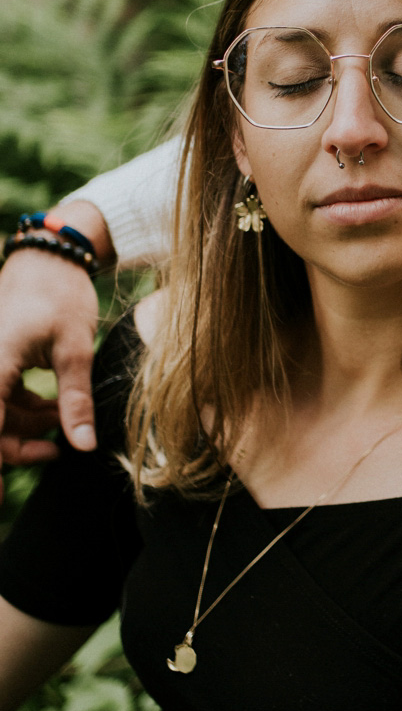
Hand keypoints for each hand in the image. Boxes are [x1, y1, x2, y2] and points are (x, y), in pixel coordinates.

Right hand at [0, 215, 103, 481]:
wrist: (50, 256)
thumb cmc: (62, 295)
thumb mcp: (76, 350)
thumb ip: (75, 401)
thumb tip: (84, 446)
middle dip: (19, 448)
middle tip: (56, 454)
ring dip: (27, 428)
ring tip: (66, 426)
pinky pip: (1, 398)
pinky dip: (24, 409)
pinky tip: (55, 409)